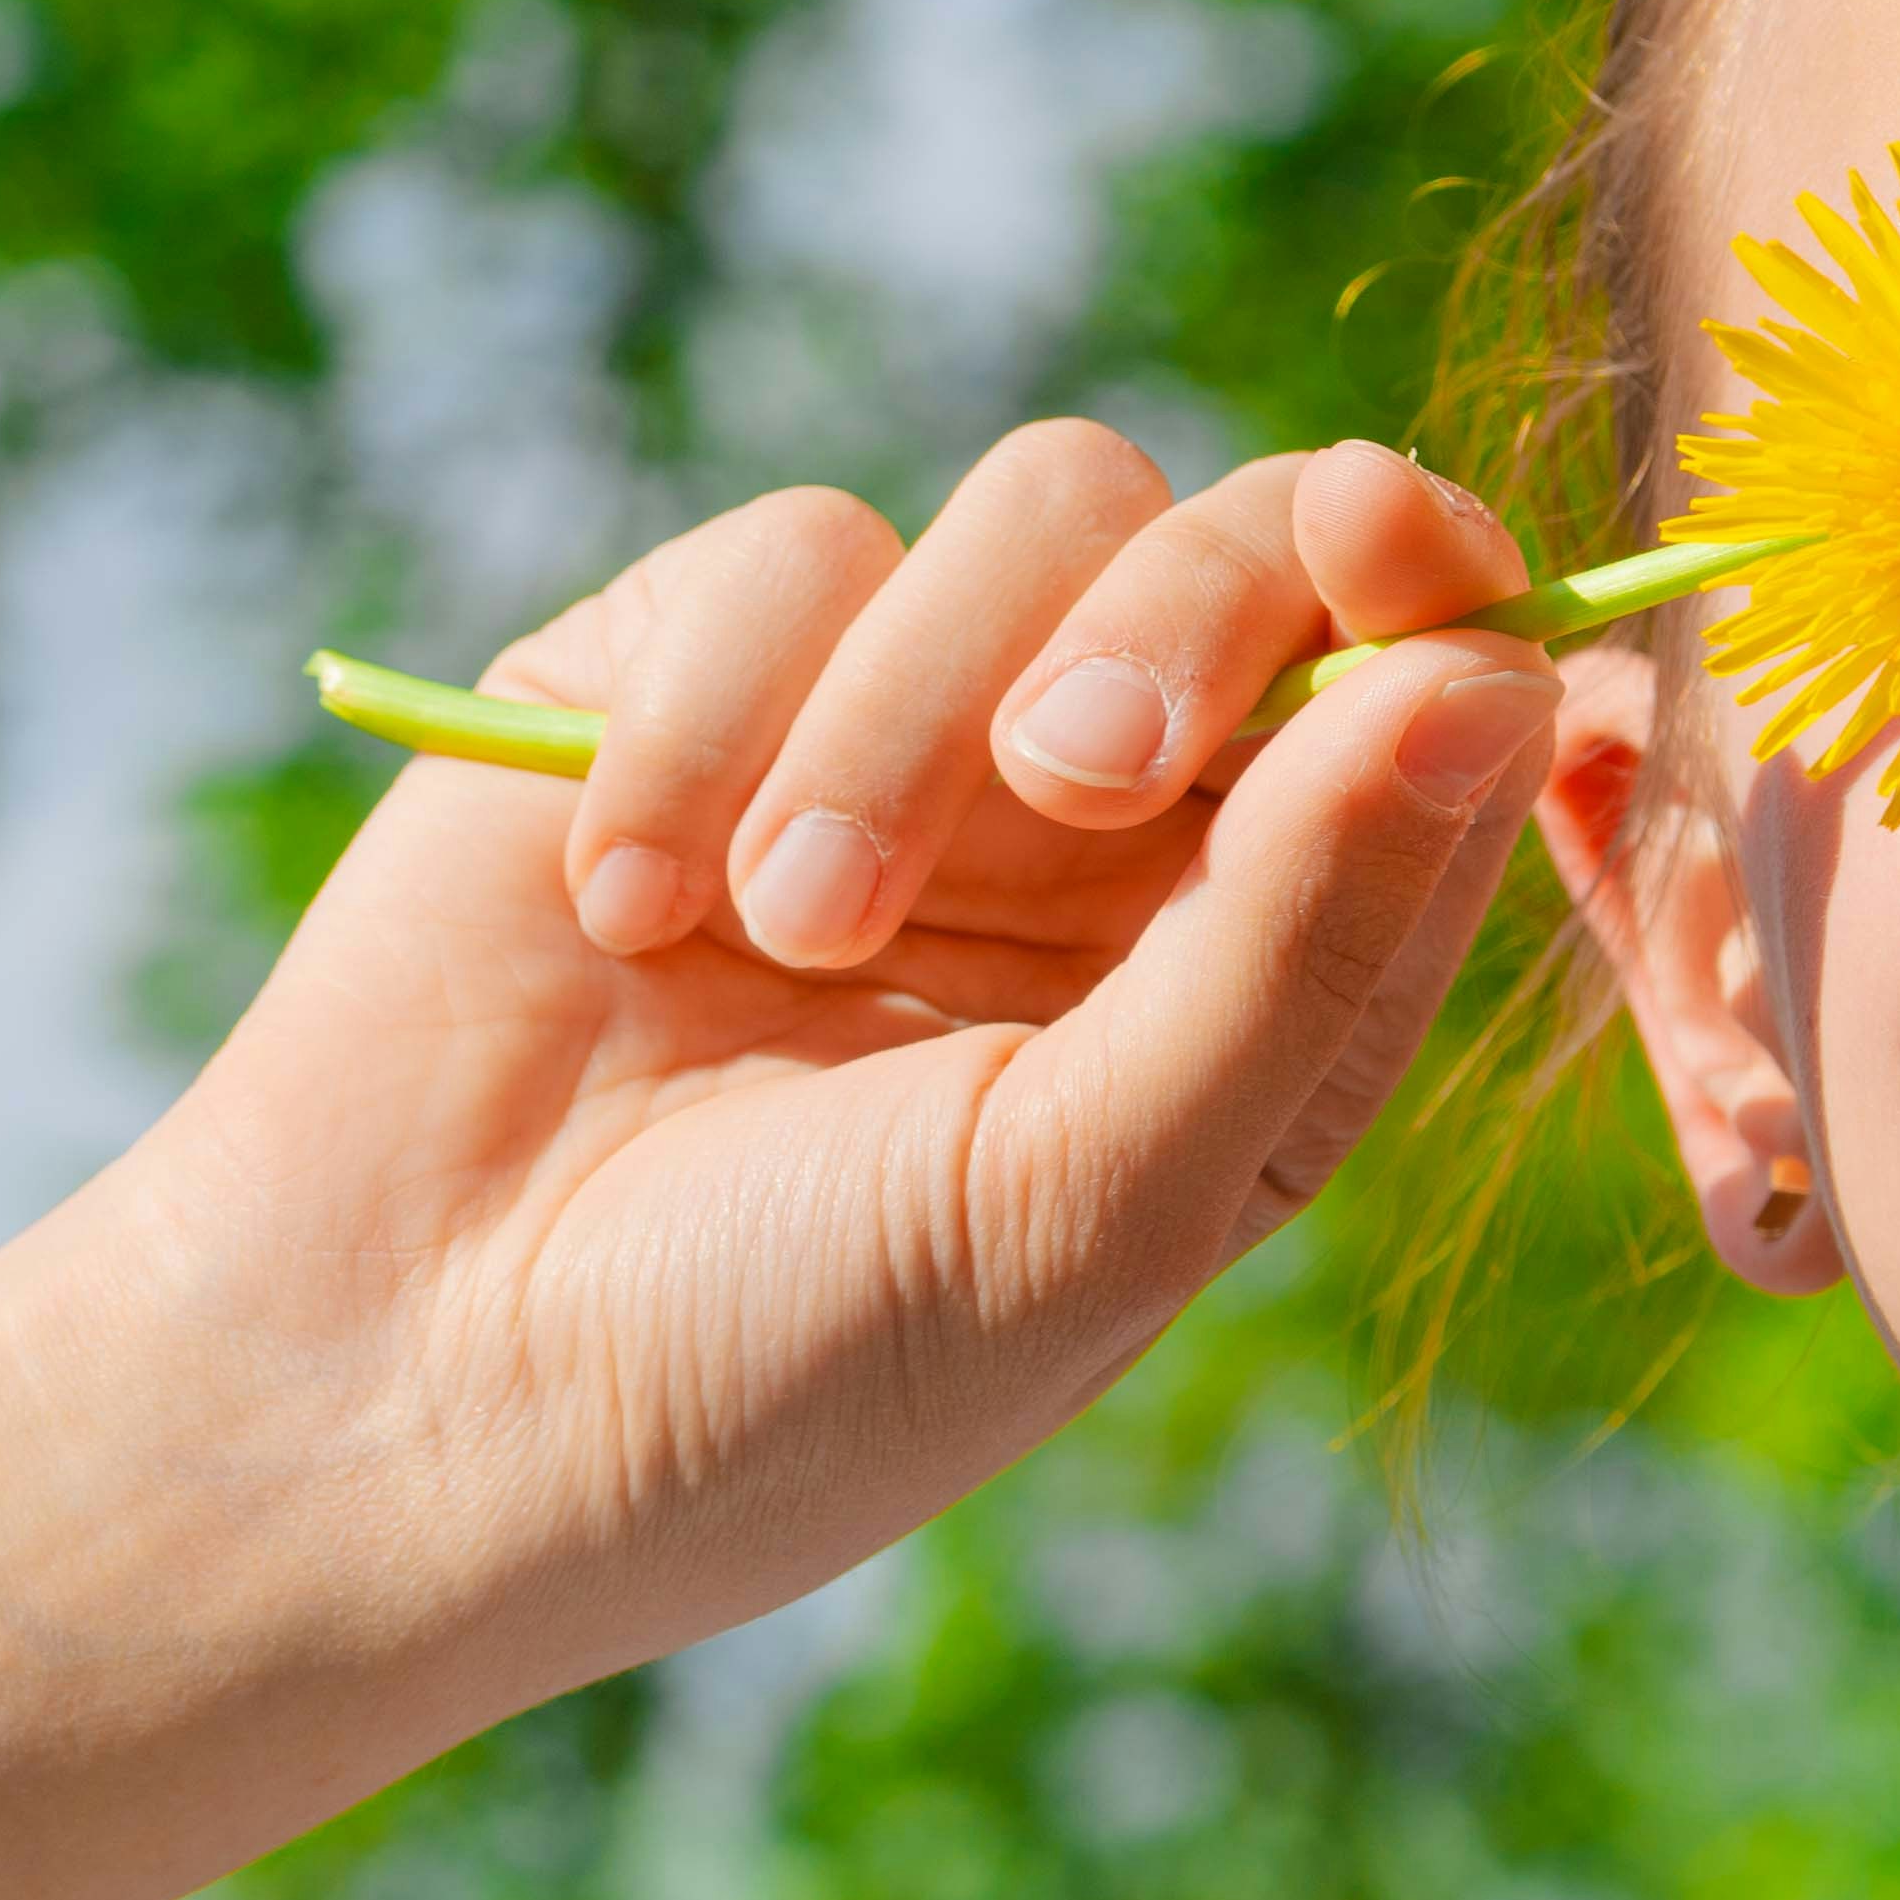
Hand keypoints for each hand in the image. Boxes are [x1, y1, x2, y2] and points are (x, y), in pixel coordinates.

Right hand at [77, 424, 1560, 1688]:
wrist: (398, 1390)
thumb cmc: (789, 1362)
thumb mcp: (1090, 1190)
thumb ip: (1302, 938)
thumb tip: (1500, 681)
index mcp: (1273, 969)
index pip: (1437, 696)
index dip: (1443, 586)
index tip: (1392, 551)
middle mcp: (1127, 835)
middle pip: (1260, 545)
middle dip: (1189, 619)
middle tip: (1074, 774)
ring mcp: (916, 737)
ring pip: (1042, 510)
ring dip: (917, 712)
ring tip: (792, 932)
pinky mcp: (703, 670)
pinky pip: (795, 553)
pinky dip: (712, 722)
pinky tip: (628, 911)